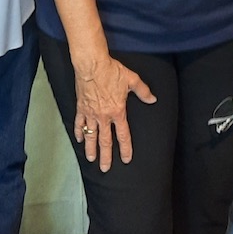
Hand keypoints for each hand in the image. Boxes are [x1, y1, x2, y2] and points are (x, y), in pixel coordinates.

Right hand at [74, 56, 155, 171]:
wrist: (92, 65)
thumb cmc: (112, 71)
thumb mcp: (132, 80)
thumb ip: (143, 92)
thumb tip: (153, 99)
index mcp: (118, 112)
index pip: (122, 135)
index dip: (125, 148)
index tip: (126, 159)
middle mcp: (104, 116)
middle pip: (105, 141)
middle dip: (106, 156)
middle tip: (105, 168)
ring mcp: (91, 114)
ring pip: (90, 136)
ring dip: (91, 149)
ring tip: (91, 159)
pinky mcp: (81, 108)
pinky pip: (79, 124)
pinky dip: (79, 132)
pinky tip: (79, 140)